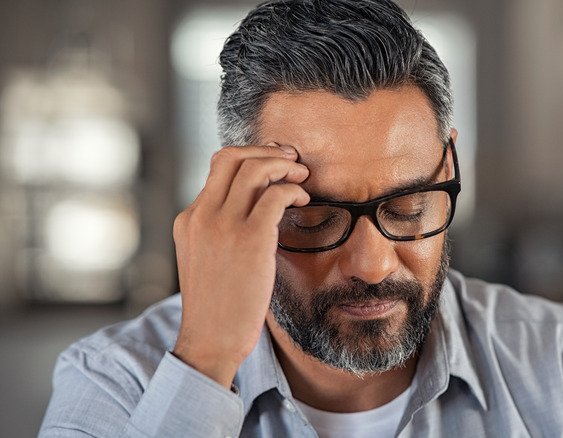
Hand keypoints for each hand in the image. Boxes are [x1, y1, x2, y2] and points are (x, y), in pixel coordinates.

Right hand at [172, 144, 309, 387]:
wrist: (211, 341)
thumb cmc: (218, 306)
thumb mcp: (207, 259)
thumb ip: (220, 231)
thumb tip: (257, 208)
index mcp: (189, 219)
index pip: (218, 167)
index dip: (251, 156)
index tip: (275, 162)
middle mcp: (201, 215)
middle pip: (232, 156)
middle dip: (268, 152)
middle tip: (293, 161)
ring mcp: (223, 225)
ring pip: (255, 169)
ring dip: (285, 166)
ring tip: (303, 177)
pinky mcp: (249, 239)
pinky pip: (276, 195)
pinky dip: (294, 190)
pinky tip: (304, 201)